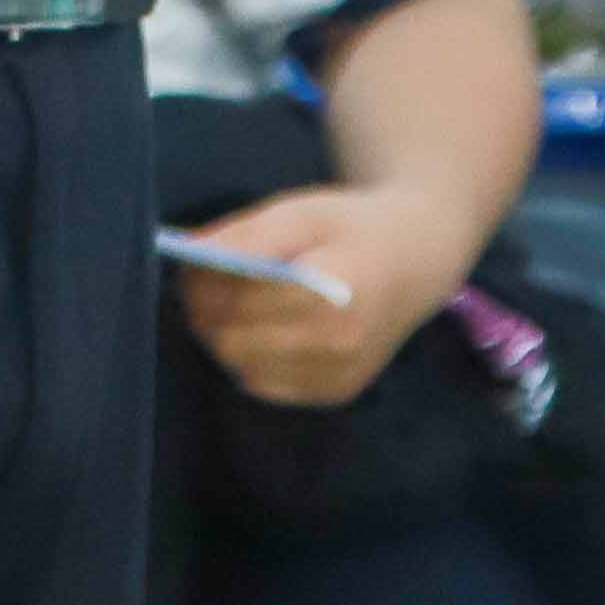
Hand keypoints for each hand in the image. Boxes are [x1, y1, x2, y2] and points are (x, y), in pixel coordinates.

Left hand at [173, 180, 480, 406]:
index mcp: (336, 291)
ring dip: (223, 336)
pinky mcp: (336, 393)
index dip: (202, 283)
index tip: (186, 262)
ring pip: (241, 367)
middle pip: (234, 341)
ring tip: (225, 302)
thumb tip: (189, 252)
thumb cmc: (353, 227)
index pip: (242, 300)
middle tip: (195, 284)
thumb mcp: (303, 211)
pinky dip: (248, 358)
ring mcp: (339, 376)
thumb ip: (247, 234)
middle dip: (205, 312)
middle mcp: (341, 344)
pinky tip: (257, 327)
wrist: (417, 260)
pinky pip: (264, 385)